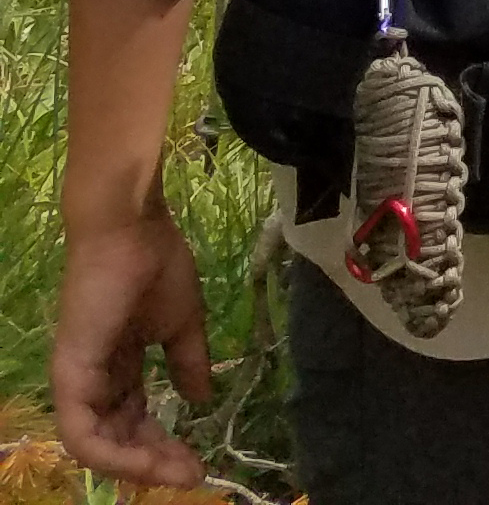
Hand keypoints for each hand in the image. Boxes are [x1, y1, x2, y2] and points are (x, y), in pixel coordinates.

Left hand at [50, 205, 210, 485]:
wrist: (132, 230)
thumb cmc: (156, 265)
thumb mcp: (182, 323)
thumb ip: (188, 362)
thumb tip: (201, 398)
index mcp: (116, 366)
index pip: (135, 419)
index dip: (164, 444)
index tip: (199, 461)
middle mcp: (91, 380)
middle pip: (117, 437)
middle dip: (154, 461)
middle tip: (192, 474)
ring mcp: (76, 380)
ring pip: (97, 445)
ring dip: (136, 465)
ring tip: (176, 471)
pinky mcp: (70, 376)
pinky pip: (82, 432)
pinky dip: (111, 454)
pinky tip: (144, 461)